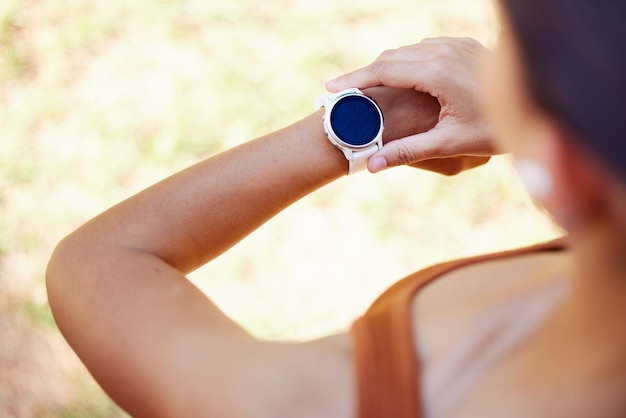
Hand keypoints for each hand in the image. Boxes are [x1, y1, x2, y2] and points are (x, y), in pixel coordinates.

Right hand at [327, 37, 494, 173]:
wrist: (536, 105)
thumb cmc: (494, 129)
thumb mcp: (450, 143)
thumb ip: (408, 152)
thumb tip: (372, 165)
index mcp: (437, 72)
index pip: (383, 71)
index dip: (354, 81)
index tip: (330, 90)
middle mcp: (444, 51)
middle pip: (390, 58)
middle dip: (364, 75)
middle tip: (341, 92)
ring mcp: (455, 44)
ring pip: (406, 52)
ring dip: (384, 68)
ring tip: (365, 88)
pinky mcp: (463, 45)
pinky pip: (424, 49)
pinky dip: (406, 62)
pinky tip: (399, 78)